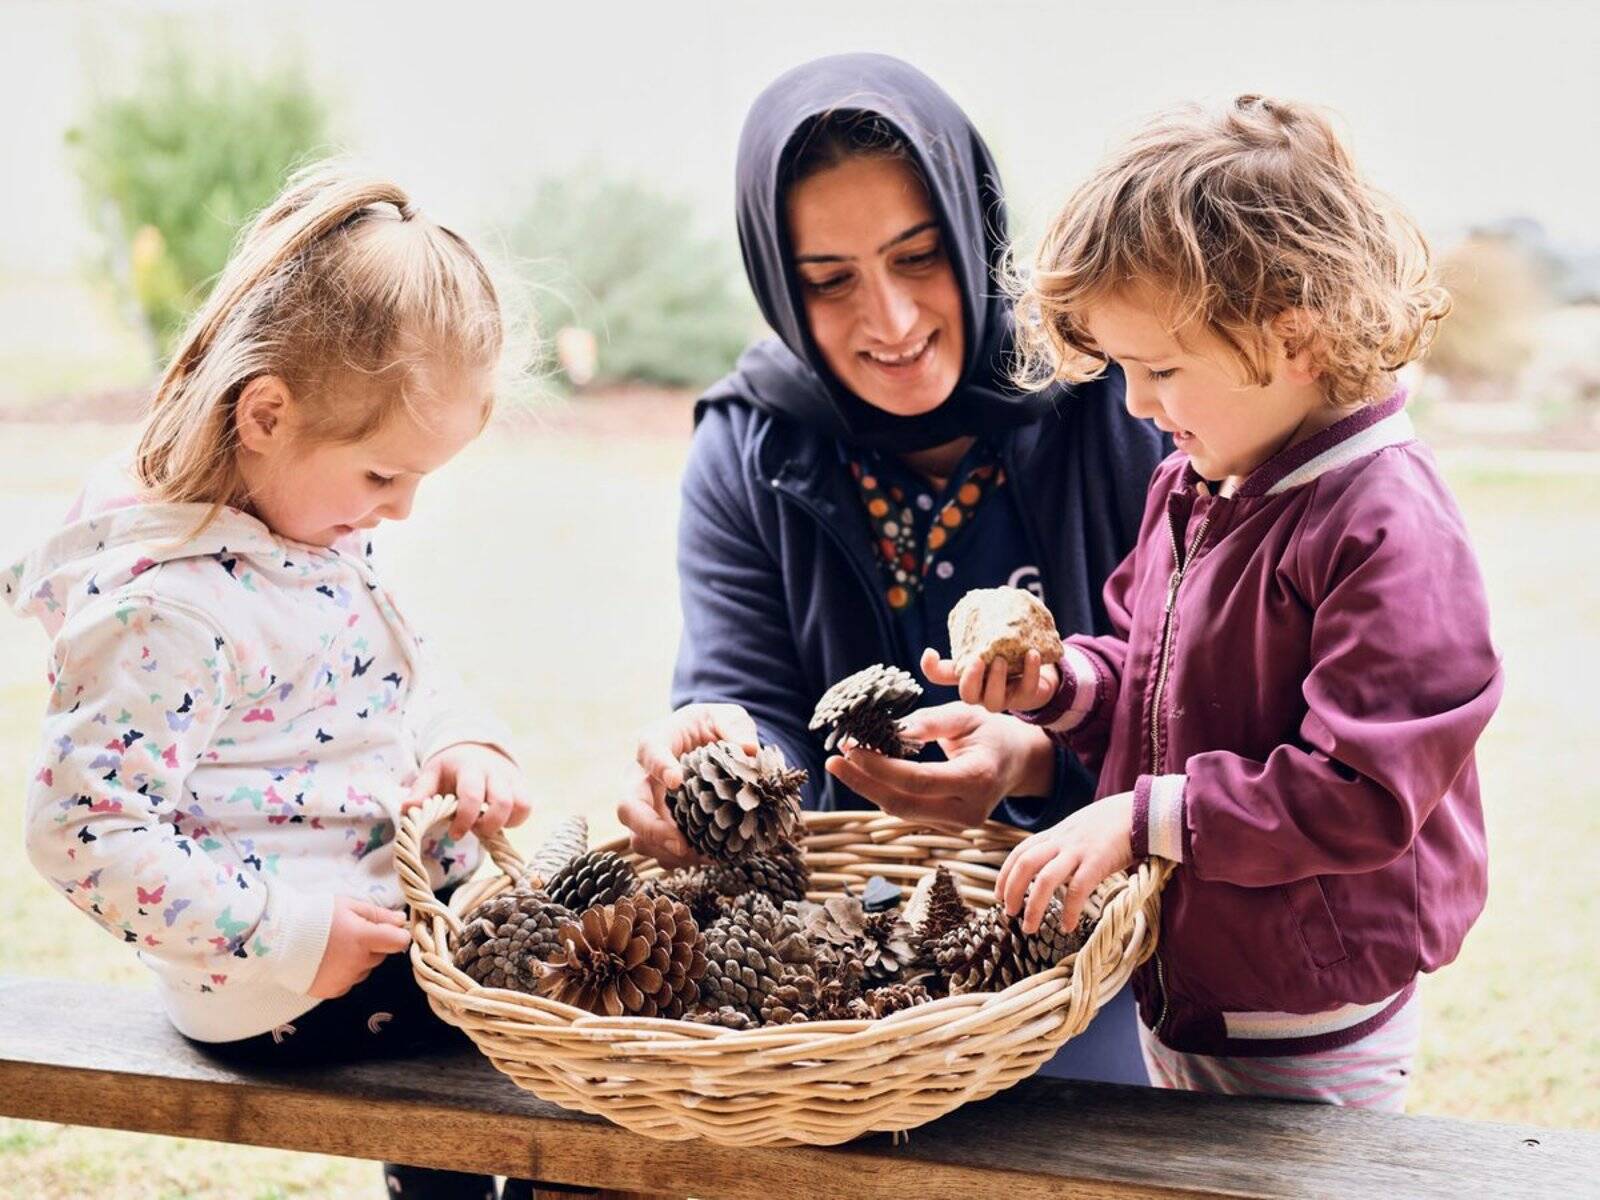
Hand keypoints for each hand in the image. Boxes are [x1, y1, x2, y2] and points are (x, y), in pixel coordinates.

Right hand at [307, 896, 410, 998]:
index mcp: (363, 938)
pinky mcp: (331, 991)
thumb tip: (402, 921)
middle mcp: (357, 963)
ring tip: (336, 947)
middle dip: (373, 945)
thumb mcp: (348, 906)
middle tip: (352, 934)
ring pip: (365, 970)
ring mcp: (344, 980)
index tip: (390, 930)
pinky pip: (349, 982)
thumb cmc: (314, 915)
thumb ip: (378, 915)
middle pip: (380, 956)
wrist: (277, 937)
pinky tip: (329, 961)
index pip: (399, 942)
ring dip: (359, 961)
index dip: (398, 935)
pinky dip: (344, 973)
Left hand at [405, 742, 529, 840]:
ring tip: (486, 825)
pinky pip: (526, 807)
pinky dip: (515, 820)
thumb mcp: (432, 773)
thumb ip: (421, 792)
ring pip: (521, 805)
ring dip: (504, 823)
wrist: (475, 748)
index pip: (472, 795)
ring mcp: (512, 778)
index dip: (464, 819)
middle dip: (488, 825)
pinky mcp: (522, 785)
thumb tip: (407, 810)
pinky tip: (498, 820)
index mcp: (469, 767)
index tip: (454, 833)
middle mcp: (495, 771)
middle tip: (474, 830)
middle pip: (503, 802)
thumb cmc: (451, 767)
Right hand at [618, 703, 758, 866]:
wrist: (702, 742)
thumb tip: (748, 751)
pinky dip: (678, 860)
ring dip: (665, 850)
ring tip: (698, 855)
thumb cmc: (710, 727)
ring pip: (637, 836)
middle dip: (650, 828)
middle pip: (628, 805)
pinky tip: (706, 857)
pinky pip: (657, 850)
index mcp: (657, 741)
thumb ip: (736, 728)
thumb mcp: (726, 717)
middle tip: (680, 843)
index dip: (658, 766)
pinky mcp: (657, 826)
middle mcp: (642, 776)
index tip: (676, 781)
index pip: (649, 751)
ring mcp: (646, 805)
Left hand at [824, 702, 1056, 829]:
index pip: (919, 780)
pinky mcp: (949, 827)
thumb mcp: (966, 715)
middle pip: (904, 804)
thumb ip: (927, 722)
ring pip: (903, 812)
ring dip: (870, 787)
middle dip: (864, 784)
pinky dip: (885, 791)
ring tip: (844, 761)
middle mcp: (971, 810)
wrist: (1018, 761)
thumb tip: (888, 731)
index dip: (881, 767)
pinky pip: (910, 811)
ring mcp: (961, 825)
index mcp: (978, 778)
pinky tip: (867, 771)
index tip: (851, 749)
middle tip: (833, 761)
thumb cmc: (991, 731)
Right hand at [920, 646, 1058, 713]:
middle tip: (977, 659)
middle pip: (969, 696)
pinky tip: (1032, 654)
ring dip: (997, 680)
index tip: (931, 651)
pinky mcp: (1027, 696)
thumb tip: (931, 650)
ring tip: (1001, 659)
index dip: (932, 669)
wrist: (1035, 665)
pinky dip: (1031, 671)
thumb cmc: (1001, 659)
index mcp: (968, 680)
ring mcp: (1004, 698)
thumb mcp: (980, 652)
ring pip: (995, 701)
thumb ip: (961, 650)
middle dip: (971, 680)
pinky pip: (1028, 688)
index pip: (941, 677)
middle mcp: (982, 694)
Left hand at [995, 792, 1134, 933]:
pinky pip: (1078, 889)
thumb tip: (1050, 869)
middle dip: (1012, 889)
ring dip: (1033, 906)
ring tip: (1029, 928)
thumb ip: (1062, 846)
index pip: (1020, 852)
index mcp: (1055, 834)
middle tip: (1008, 913)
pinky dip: (1070, 911)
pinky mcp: (1098, 861)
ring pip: (1046, 879)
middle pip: (1025, 863)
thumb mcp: (1077, 830)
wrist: (1139, 810)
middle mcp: (1062, 841)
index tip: (998, 895)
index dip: (1005, 874)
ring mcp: (1079, 851)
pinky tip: (1068, 927)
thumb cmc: (1110, 825)